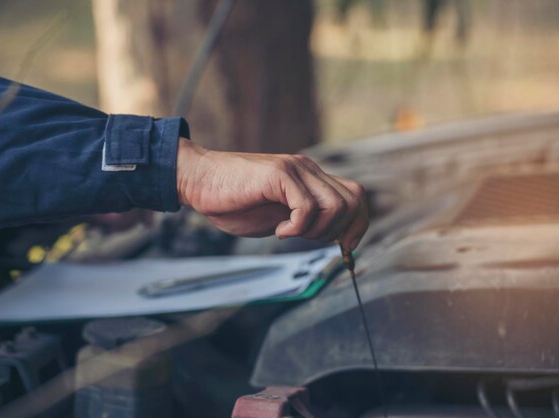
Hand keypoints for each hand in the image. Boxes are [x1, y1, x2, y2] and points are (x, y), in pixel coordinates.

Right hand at [176, 138, 367, 251]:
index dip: (358, 224)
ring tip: (290, 233)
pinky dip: (297, 228)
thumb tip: (334, 235)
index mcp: (311, 179)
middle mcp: (308, 170)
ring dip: (318, 230)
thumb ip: (305, 219)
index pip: (356, 196)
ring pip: (336, 205)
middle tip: (308, 239)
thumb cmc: (234, 201)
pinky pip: (307, 207)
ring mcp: (295, 170)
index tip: (344, 247)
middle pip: (353, 201)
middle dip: (339, 231)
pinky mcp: (279, 175)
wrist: (200, 181)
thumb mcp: (279, 214)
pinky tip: (278, 230)